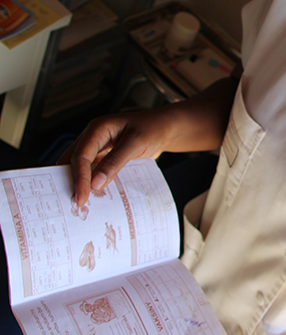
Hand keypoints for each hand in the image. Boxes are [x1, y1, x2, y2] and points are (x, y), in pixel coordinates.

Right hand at [58, 109, 173, 206]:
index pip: (81, 156)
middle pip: (74, 162)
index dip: (79, 179)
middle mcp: (93, 138)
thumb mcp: (136, 143)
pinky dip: (92, 182)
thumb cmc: (152, 129)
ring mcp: (98, 148)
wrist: (165, 129)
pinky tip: (94, 197)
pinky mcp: (105, 157)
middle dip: (72, 182)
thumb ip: (115, 161)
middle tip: (74, 205)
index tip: (81, 199)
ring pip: (80, 167)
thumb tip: (95, 184)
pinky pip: (93, 171)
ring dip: (80, 183)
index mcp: (97, 129)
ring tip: (81, 204)